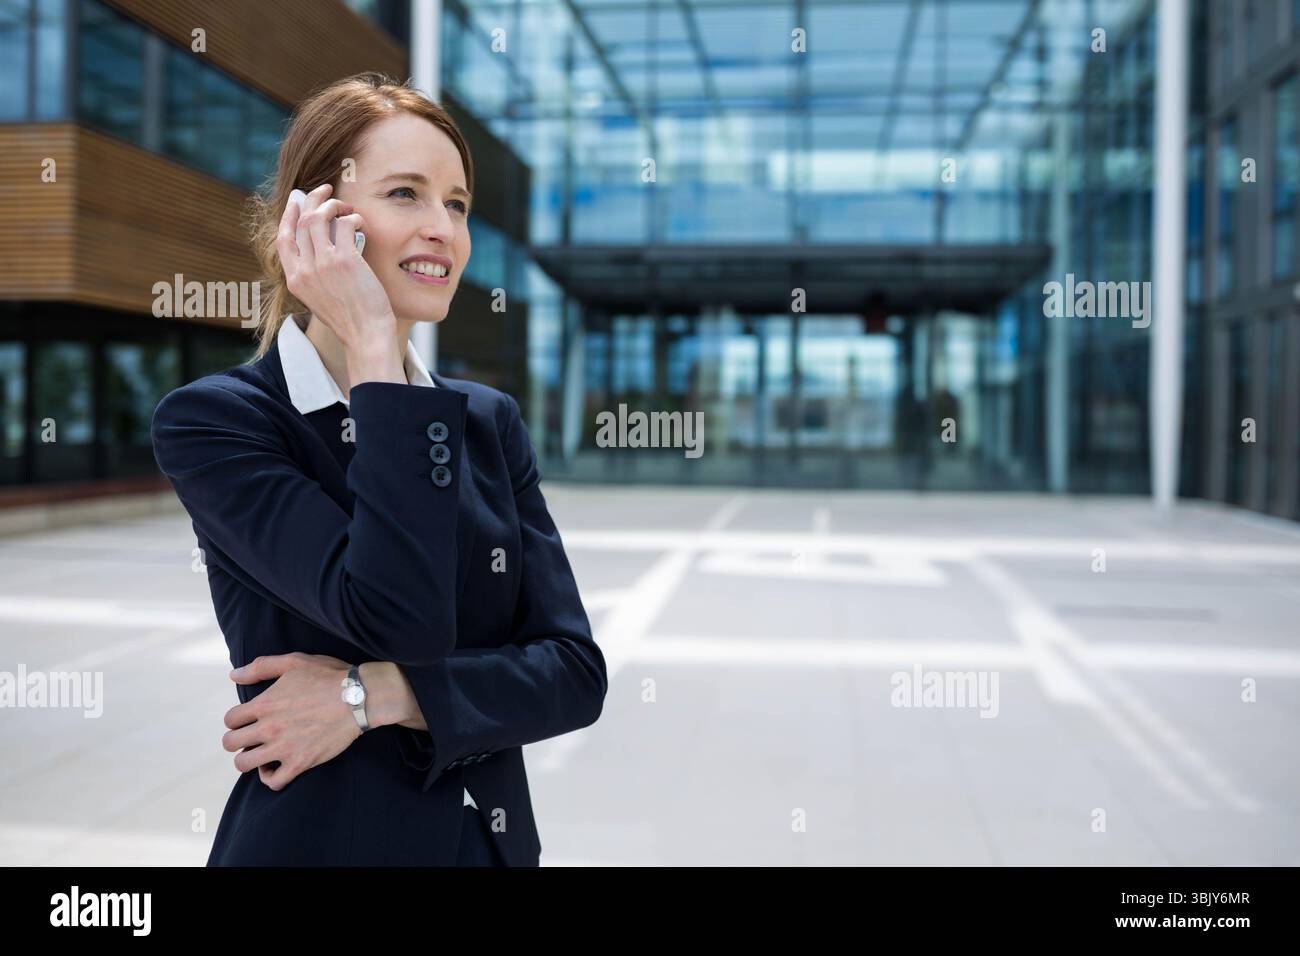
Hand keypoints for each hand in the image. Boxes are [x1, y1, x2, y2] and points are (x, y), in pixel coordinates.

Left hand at [223, 652, 361, 790]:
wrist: (359, 698)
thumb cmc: (329, 677)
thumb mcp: (294, 662)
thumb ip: (261, 667)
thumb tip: (234, 675)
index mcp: (264, 704)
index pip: (230, 720)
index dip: (236, 720)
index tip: (248, 720)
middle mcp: (268, 728)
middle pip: (230, 743)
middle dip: (237, 740)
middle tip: (252, 738)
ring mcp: (283, 748)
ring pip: (244, 764)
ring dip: (249, 759)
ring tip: (262, 753)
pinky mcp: (300, 763)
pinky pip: (273, 782)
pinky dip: (270, 777)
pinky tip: (276, 767)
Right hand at [276, 183, 395, 351]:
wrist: (366, 335)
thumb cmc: (350, 319)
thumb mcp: (319, 299)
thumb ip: (314, 275)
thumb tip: (323, 245)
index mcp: (294, 280)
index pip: (282, 239)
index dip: (288, 216)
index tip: (296, 202)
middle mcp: (304, 270)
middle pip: (301, 222)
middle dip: (312, 200)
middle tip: (325, 190)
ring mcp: (322, 264)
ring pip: (318, 217)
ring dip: (332, 204)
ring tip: (345, 204)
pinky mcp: (344, 260)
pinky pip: (344, 224)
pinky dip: (352, 218)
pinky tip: (359, 222)